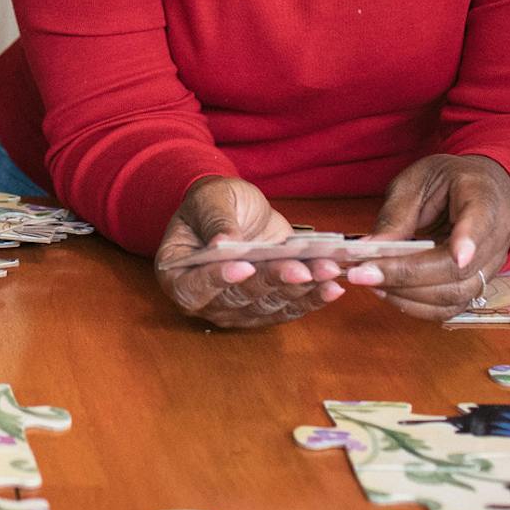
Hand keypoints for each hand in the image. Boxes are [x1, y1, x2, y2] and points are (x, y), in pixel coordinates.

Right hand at [155, 177, 345, 328]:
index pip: (194, 286)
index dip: (218, 280)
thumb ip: (215, 221)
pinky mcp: (265, 308)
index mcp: (176, 273)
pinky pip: (289, 309)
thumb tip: (222, 243)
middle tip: (300, 268)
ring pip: (269, 306)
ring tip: (326, 270)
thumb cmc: (213, 203)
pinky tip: (332, 285)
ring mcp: (236, 308)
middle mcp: (205, 299)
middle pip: (237, 299)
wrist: (235, 210)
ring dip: (300, 290)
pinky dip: (312, 298)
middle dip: (272, 282)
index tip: (244, 266)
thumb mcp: (209, 200)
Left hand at [350, 154, 509, 320]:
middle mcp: (495, 235)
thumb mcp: (416, 181)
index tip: (458, 257)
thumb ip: (397, 214)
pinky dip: (416, 305)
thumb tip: (367, 248)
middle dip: (407, 276)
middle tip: (362, 273)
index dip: (469, 241)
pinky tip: (388, 291)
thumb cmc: (447, 180)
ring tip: (370, 281)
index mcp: (482, 196)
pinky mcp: (477, 283)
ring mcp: (491, 264)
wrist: (482, 189)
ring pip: (456, 294)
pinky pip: (451, 306)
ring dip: (408, 295)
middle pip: (459, 270)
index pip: (481, 221)